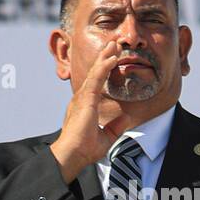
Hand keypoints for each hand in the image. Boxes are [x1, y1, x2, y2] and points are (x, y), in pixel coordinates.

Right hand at [48, 40, 134, 182]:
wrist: (73, 155)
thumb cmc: (85, 149)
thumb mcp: (107, 136)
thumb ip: (116, 127)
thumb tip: (127, 118)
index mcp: (85, 106)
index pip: (96, 83)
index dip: (104, 69)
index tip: (112, 58)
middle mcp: (81, 99)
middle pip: (95, 73)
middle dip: (104, 57)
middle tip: (113, 44)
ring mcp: (82, 97)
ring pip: (95, 72)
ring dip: (105, 57)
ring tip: (113, 45)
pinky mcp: (85, 99)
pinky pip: (96, 79)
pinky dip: (104, 67)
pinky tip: (112, 58)